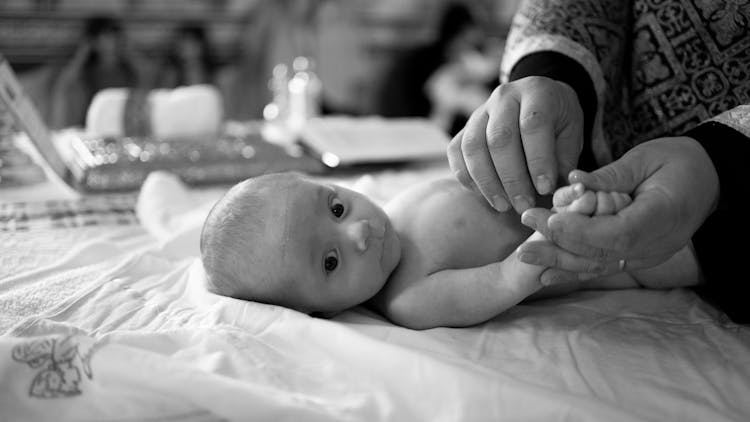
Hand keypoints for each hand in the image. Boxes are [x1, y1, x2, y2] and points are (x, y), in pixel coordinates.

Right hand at [447, 76, 583, 213]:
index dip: (538, 159)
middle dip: (511, 177)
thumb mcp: (572, 134)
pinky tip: (484, 195)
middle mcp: (504, 97)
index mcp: (537, 92)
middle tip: (523, 205)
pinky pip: (456, 152)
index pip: (533, 124)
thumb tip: (557, 192)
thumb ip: (565, 160)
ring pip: (473, 146)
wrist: (538, 103)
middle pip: (499, 137)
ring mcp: (479, 111)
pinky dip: (467, 177)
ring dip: (487, 181)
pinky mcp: (464, 128)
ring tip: (503, 206)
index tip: (546, 189)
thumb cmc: (558, 123)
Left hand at [517, 136, 718, 283]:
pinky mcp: (637, 258)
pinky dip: (573, 271)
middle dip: (558, 247)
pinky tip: (545, 275)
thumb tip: (572, 181)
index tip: (549, 222)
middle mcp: (654, 245)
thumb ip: (611, 175)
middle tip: (523, 241)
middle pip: (601, 254)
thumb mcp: (647, 158)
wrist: (708, 179)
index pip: (616, 233)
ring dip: (559, 263)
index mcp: (661, 216)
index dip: (581, 231)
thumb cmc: (678, 161)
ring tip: (525, 258)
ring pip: (598, 265)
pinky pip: (602, 267)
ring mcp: (646, 256)